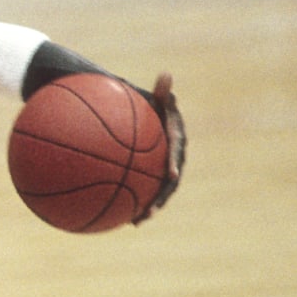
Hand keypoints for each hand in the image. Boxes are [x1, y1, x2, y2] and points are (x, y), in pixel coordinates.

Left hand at [134, 72, 184, 222]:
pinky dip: (133, 204)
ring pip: (157, 191)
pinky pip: (142, 191)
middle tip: (151, 210)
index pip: (176, 151)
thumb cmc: (143, 102)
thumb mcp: (150, 95)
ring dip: (149, 207)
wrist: (138, 115)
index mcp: (175, 137)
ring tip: (137, 221)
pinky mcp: (149, 176)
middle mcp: (173, 156)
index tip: (170, 173)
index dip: (174, 162)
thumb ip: (160, 91)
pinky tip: (120, 219)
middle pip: (169, 181)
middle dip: (161, 198)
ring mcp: (161, 168)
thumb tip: (167, 75)